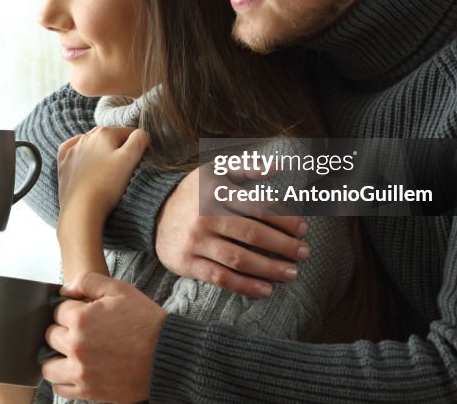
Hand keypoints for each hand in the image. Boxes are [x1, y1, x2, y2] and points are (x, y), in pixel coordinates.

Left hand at [43, 271, 165, 402]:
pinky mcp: (88, 390)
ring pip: (48, 366)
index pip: (57, 311)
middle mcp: (76, 346)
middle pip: (50, 336)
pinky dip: (63, 379)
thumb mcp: (120, 289)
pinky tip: (75, 369)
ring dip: (56, 357)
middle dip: (63, 330)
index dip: (71, 309)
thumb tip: (65, 289)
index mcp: (81, 319)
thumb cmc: (145, 322)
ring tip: (72, 352)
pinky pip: (60, 388)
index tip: (83, 313)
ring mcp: (81, 371)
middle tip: (82, 331)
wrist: (167, 355)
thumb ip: (88, 281)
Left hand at [56, 127, 149, 219]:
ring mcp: (72, 151)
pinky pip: (72, 151)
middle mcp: (85, 138)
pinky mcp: (64, 165)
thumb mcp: (129, 159)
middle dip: (119, 147)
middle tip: (126, 167)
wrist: (81, 209)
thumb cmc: (107, 185)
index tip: (141, 160)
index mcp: (104, 133)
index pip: (129, 133)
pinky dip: (80, 153)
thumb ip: (138, 140)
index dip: (138, 145)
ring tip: (108, 168)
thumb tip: (141, 133)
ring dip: (101, 151)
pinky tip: (84, 159)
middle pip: (110, 137)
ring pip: (91, 144)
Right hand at [154, 167, 309, 298]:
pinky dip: (245, 286)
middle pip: (252, 234)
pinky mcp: (187, 263)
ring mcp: (195, 242)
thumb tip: (277, 167)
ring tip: (292, 273)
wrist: (151, 214)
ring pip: (238, 259)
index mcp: (214, 192)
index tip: (303, 228)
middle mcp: (204, 217)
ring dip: (269, 268)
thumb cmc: (193, 192)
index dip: (284, 219)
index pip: (257, 207)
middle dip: (283, 245)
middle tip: (304, 253)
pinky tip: (266, 290)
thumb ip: (246, 168)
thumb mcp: (214, 171)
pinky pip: (220, 278)